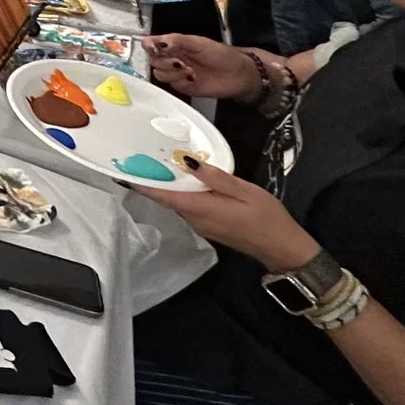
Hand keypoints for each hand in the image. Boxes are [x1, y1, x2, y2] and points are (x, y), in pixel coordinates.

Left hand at [134, 158, 318, 273]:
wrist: (282, 247)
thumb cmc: (267, 217)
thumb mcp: (245, 191)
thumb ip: (216, 177)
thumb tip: (187, 162)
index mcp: (202, 209)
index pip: (165, 195)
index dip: (143, 183)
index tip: (123, 170)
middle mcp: (195, 219)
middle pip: (166, 198)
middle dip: (150, 180)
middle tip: (136, 157)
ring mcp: (201, 225)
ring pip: (176, 203)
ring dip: (164, 186)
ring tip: (154, 162)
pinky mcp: (207, 226)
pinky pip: (186, 207)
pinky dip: (179, 193)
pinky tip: (181, 178)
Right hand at [145, 33, 260, 101]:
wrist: (238, 74)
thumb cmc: (222, 55)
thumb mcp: (198, 42)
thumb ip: (176, 41)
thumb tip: (158, 43)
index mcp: (174, 44)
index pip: (151, 44)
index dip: (149, 46)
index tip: (154, 48)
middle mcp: (173, 58)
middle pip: (152, 61)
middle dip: (163, 61)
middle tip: (178, 60)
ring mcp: (177, 74)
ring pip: (159, 74)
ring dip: (172, 72)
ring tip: (188, 69)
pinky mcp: (183, 87)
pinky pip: (172, 86)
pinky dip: (180, 81)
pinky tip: (192, 77)